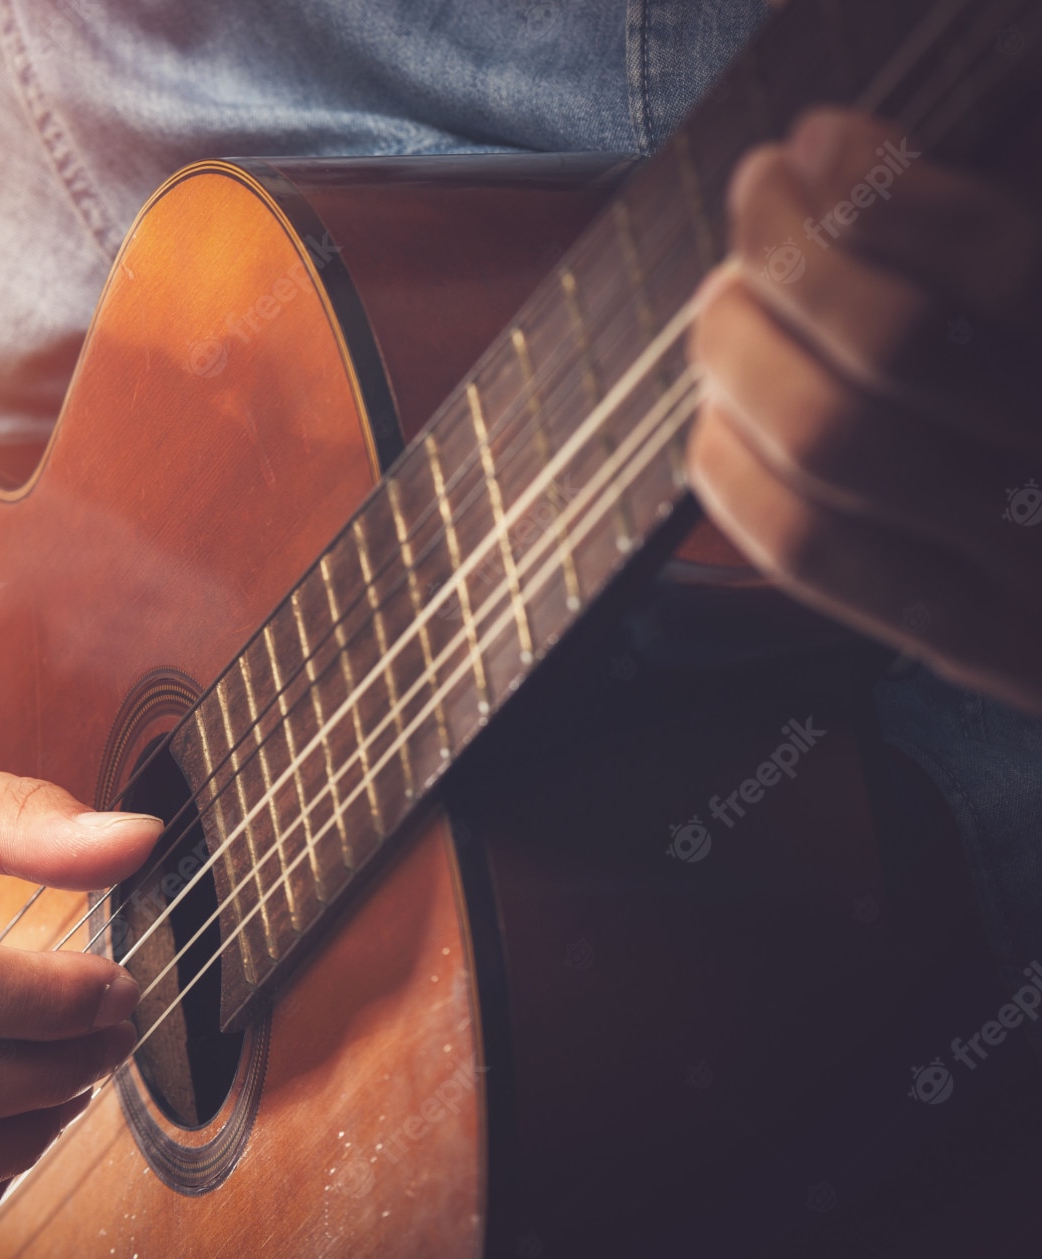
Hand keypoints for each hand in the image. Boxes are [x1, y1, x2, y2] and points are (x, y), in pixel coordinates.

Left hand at [688, 106, 1041, 713]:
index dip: (880, 189)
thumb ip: (977, 260)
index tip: (823, 142)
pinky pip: (805, 546)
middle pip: (892, 341)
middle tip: (756, 204)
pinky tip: (722, 416)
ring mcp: (1035, 572)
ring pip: (828, 439)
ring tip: (728, 301)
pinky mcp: (974, 642)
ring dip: (741, 347)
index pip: (1001, 262)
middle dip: (788, 254)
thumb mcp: (1040, 325)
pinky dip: (732, 464)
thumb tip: (838, 165)